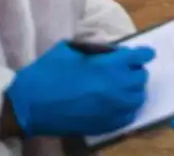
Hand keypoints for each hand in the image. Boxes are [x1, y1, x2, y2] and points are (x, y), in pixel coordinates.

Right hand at [4, 41, 155, 137]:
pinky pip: (128, 116)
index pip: (140, 56)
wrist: (29, 104)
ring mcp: (113, 108)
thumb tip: (108, 51)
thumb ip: (93, 48)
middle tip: (124, 70)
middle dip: (135, 71)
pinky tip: (115, 104)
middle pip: (141, 77)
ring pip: (138, 98)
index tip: (143, 54)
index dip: (143, 54)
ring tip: (120, 87)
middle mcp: (117, 87)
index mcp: (109, 65)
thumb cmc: (47, 72)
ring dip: (132, 91)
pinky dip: (126, 109)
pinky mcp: (106, 124)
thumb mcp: (69, 48)